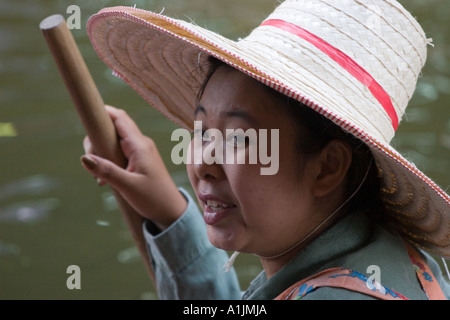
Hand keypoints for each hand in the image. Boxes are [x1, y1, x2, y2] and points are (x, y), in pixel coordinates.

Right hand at [80, 105, 186, 228]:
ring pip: (114, 141)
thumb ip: (106, 171)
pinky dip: (109, 161)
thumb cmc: (154, 199)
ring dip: (101, 153)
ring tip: (99, 176)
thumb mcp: (127, 186)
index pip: (119, 118)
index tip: (86, 119)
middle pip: (114, 127)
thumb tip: (83, 157)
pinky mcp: (140, 160)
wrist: (171, 211)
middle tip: (91, 159)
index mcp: (139, 145)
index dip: (102, 113)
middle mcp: (141, 144)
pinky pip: (120, 152)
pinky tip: (105, 180)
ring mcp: (141, 151)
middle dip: (97, 139)